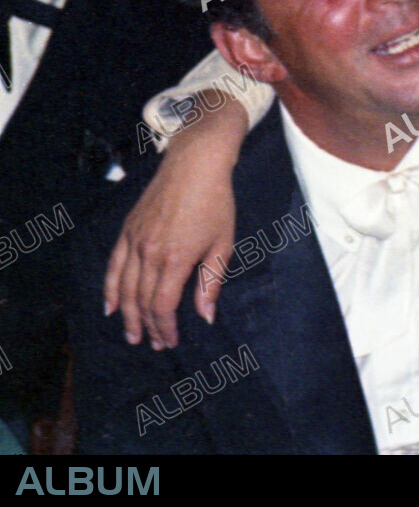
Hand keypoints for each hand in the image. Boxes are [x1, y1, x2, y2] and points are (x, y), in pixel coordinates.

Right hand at [104, 100, 246, 348]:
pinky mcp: (128, 229)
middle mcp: (149, 253)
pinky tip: (110, 305)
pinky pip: (113, 265)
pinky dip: (109, 288)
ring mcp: (134, 240)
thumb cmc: (216, 202)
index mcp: (175, 259)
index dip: (164, 328)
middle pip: (141, 301)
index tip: (169, 341)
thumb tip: (205, 317)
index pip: (162, 306)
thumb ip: (210, 282)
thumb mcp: (222, 243)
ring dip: (126, 315)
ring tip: (130, 334)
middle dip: (147, 326)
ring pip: (123, 287)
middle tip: (152, 343)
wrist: (195, 163)